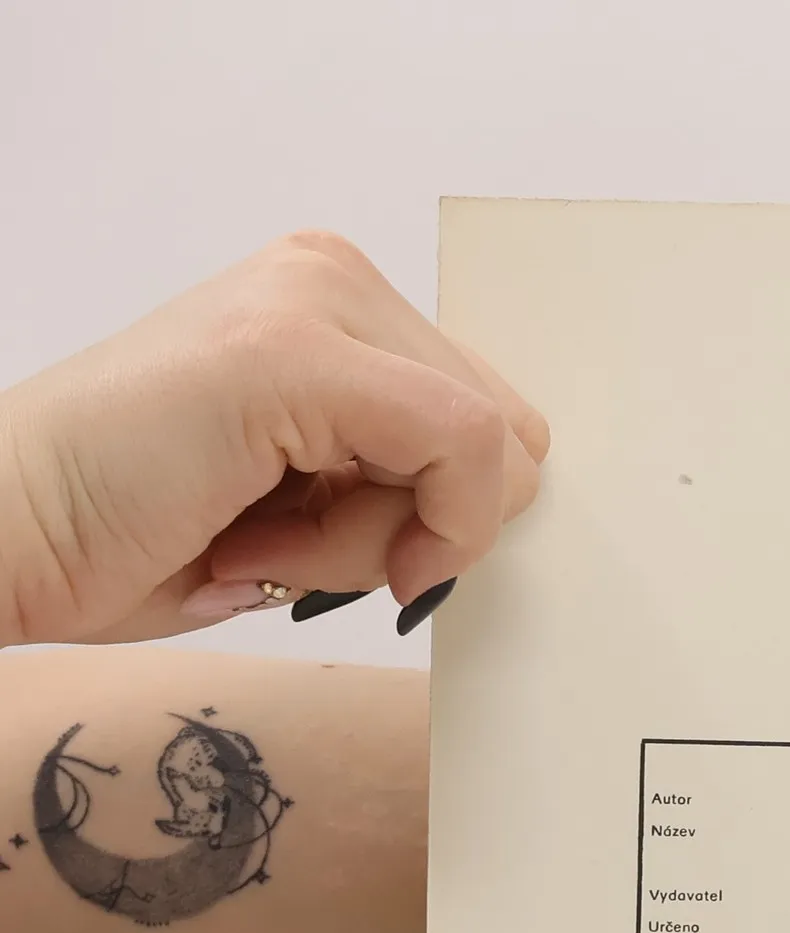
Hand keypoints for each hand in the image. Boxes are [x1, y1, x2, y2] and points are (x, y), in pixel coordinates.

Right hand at [0, 231, 547, 646]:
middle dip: (424, 528)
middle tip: (289, 547)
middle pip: (505, 440)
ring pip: (480, 454)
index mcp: (341, 308)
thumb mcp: (319, 505)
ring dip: (380, 541)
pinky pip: (459, 447)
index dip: (459, 518)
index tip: (367, 562)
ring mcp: (313, 299)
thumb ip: (408, 480)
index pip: (497, 422)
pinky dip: (405, 533)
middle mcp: (333, 280)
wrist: (11, 537)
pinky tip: (269, 545)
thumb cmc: (141, 535)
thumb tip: (506, 504)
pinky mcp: (291, 348)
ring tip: (253, 536)